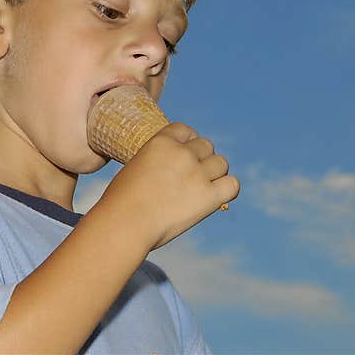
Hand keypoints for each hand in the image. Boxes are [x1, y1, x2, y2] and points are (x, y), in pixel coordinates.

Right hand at [93, 122, 239, 250]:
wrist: (124, 224)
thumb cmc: (122, 203)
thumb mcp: (136, 168)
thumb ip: (158, 161)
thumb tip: (173, 171)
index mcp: (161, 141)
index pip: (186, 131)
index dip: (189, 143)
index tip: (186, 155)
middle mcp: (182, 153)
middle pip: (207, 146)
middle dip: (201, 159)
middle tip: (191, 178)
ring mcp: (197, 173)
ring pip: (222, 163)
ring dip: (214, 174)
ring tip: (201, 189)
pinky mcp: (208, 196)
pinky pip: (232, 185)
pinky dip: (227, 189)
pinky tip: (215, 197)